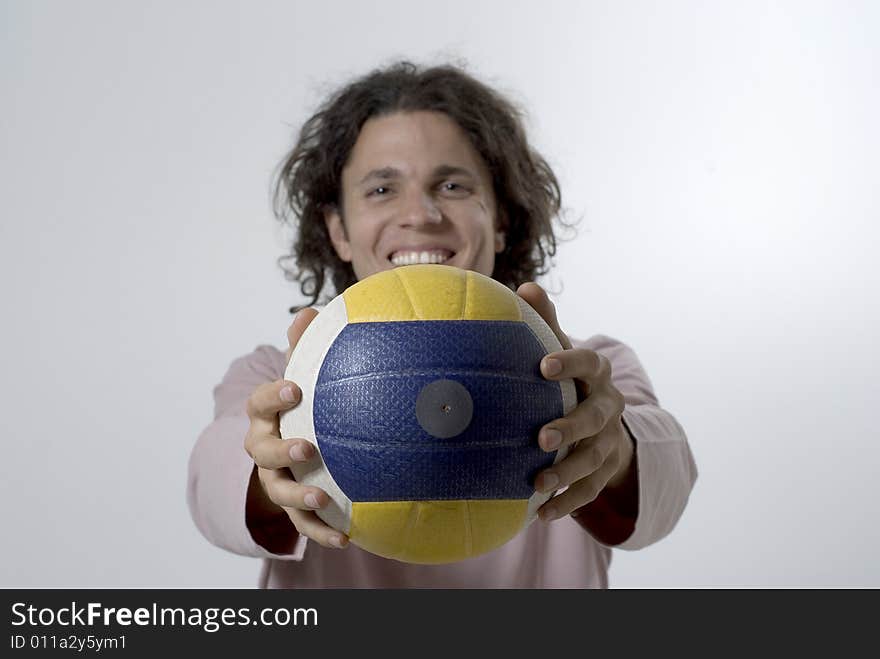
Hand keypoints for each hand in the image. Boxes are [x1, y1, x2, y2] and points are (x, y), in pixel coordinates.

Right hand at [243, 308, 348, 549]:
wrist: (289, 444)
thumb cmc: (300, 404)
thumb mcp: (301, 374)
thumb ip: (305, 347)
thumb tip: (310, 311)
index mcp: (266, 414)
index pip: (261, 403)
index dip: (274, 397)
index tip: (295, 388)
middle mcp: (264, 448)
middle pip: (263, 452)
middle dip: (282, 451)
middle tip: (307, 449)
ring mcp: (276, 480)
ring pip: (279, 492)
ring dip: (299, 498)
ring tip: (324, 500)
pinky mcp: (291, 507)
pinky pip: (303, 524)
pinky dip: (321, 531)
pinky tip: (346, 537)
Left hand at [516, 283, 634, 521]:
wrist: (606, 417)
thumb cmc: (569, 378)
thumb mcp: (560, 350)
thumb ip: (545, 323)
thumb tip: (524, 288)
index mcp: (596, 373)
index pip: (588, 363)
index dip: (570, 363)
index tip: (544, 366)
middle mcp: (609, 406)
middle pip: (595, 416)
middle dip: (571, 427)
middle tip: (542, 437)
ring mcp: (610, 440)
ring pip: (594, 457)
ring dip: (567, 472)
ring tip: (537, 484)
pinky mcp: (607, 469)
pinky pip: (591, 489)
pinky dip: (569, 501)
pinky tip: (541, 514)